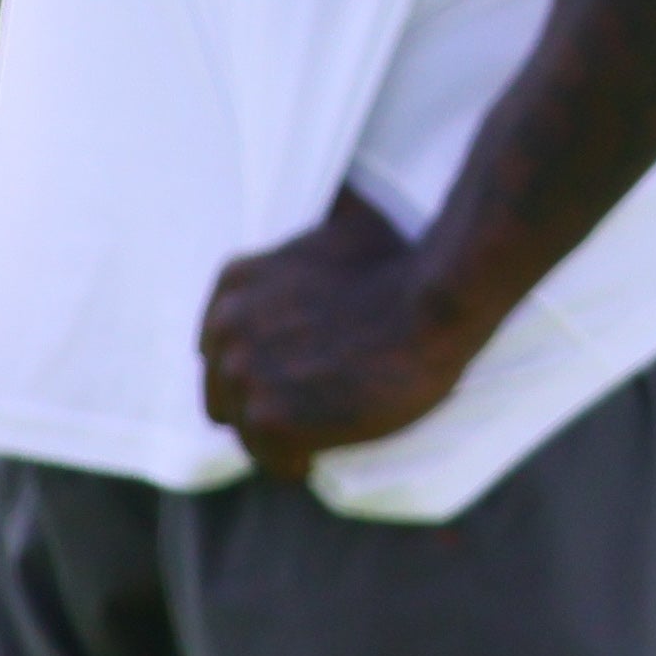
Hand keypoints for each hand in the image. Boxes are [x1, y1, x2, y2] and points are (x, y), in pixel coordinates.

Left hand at [197, 189, 486, 480]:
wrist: (437, 304)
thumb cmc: (403, 264)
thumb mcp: (344, 223)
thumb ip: (313, 227)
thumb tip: (336, 192)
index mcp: (233, 285)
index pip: (218, 348)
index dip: (259, 363)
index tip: (294, 371)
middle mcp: (226, 330)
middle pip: (225, 394)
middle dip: (264, 401)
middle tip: (314, 404)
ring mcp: (245, 377)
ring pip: (247, 431)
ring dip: (282, 436)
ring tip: (327, 428)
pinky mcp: (271, 420)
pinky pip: (274, 462)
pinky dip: (300, 463)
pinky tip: (329, 450)